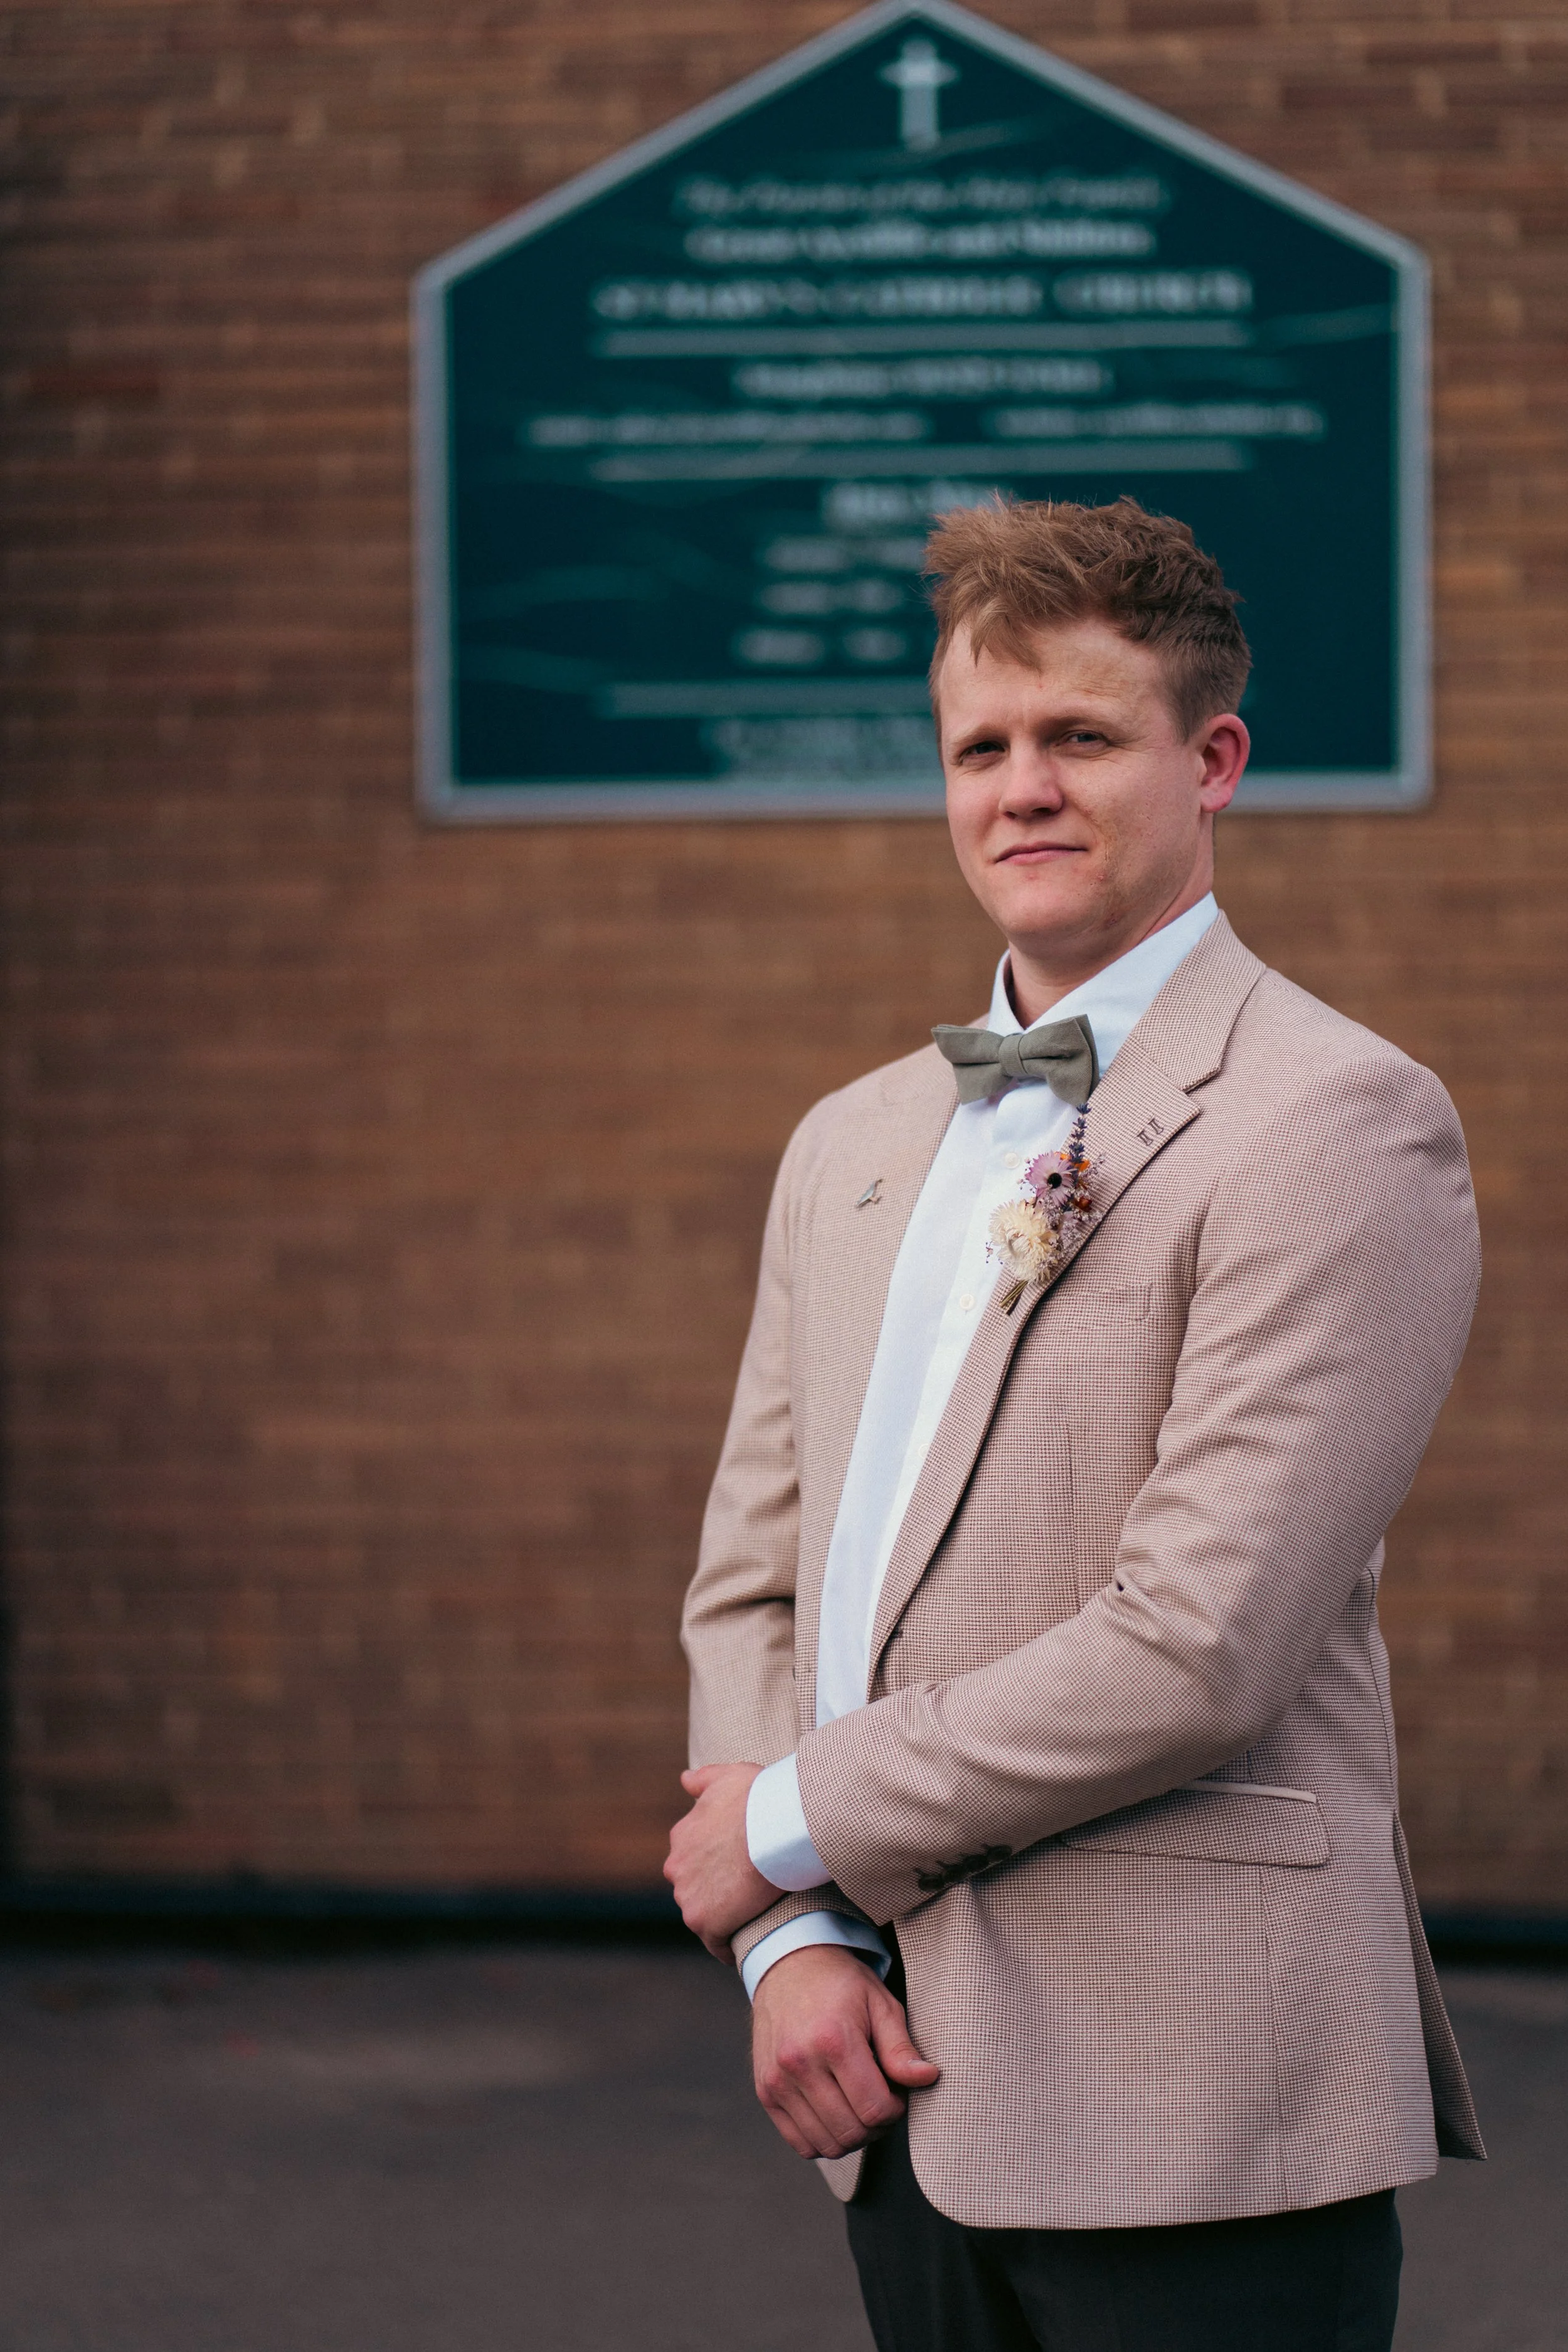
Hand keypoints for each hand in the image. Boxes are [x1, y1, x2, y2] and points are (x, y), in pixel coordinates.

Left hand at [664, 1762, 776, 1959]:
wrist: (776, 1826)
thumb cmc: (759, 1798)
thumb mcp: (728, 1776)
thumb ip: (703, 1780)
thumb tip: (684, 1779)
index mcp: (682, 1837)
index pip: (693, 1860)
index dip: (715, 1866)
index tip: (736, 1870)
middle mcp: (677, 1867)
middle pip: (694, 1888)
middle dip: (715, 1893)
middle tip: (747, 1895)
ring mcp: (689, 1897)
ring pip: (703, 1915)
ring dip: (722, 1919)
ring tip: (751, 1921)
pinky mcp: (706, 1923)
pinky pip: (716, 1944)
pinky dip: (728, 1947)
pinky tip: (745, 1946)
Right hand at [751, 1943, 940, 2159]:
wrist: (788, 1964)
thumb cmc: (839, 1983)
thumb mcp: (879, 2003)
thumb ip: (901, 2047)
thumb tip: (926, 2078)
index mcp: (832, 2040)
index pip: (874, 2108)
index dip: (896, 2110)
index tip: (897, 2091)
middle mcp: (799, 2064)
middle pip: (851, 2131)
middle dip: (877, 2125)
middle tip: (881, 2099)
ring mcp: (777, 2081)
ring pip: (827, 2145)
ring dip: (852, 2136)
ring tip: (858, 2105)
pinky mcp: (765, 2092)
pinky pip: (801, 2143)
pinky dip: (824, 2139)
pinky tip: (835, 2113)